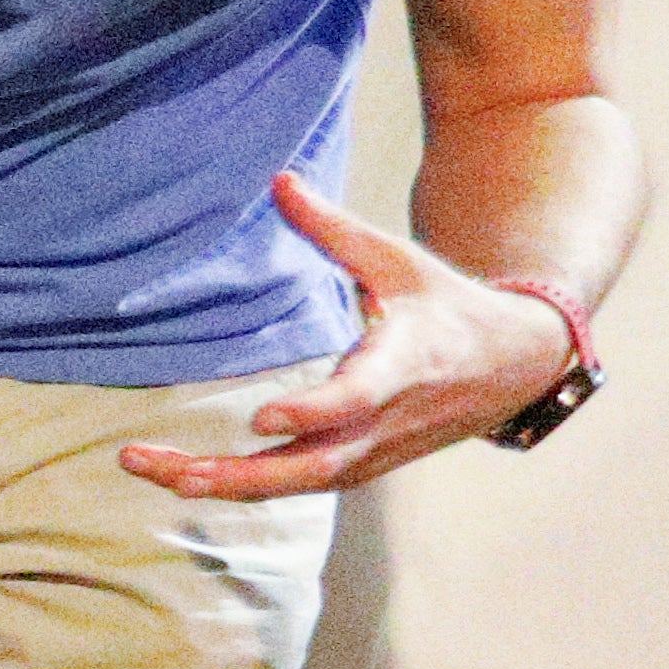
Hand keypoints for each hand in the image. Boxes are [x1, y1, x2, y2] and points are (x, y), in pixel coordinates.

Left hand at [118, 175, 583, 499]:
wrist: (515, 367)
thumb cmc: (447, 305)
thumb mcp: (398, 260)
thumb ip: (333, 228)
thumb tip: (280, 179)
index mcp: (403, 363)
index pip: (357, 397)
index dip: (312, 411)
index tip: (263, 417)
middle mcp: (386, 419)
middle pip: (312, 464)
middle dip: (237, 473)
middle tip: (167, 471)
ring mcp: (374, 452)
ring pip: (298, 485)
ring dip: (224, 486)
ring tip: (153, 472)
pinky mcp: (361, 467)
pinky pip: (298, 487)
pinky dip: (242, 489)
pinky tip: (181, 479)